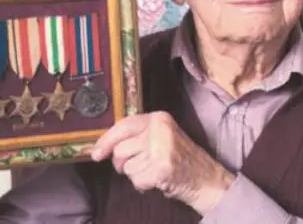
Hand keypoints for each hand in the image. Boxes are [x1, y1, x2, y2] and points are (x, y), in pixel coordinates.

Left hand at [91, 111, 235, 214]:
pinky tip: (156, 181)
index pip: (123, 126)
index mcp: (158, 118)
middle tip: (139, 166)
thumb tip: (104, 145)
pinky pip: (136, 180)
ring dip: (136, 174)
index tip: (96, 153)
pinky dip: (143, 185)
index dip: (106, 140)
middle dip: (122, 163)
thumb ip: (138, 135)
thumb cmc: (179, 159)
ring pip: (126, 166)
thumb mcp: (161, 137)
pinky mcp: (161, 168)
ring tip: (153, 171)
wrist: (206, 179)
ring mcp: (161, 149)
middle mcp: (159, 130)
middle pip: (120, 149)